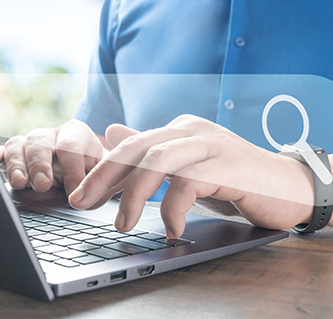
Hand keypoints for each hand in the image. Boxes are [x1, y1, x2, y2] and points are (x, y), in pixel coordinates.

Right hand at [0, 119, 107, 195]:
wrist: (86, 168)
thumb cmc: (96, 171)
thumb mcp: (105, 173)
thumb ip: (100, 181)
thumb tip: (88, 197)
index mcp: (77, 134)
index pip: (71, 147)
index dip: (72, 170)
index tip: (75, 193)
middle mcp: (51, 135)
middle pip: (40, 143)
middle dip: (41, 164)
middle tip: (43, 185)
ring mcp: (31, 144)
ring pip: (18, 146)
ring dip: (17, 165)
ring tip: (20, 183)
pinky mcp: (15, 155)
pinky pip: (2, 152)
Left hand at [69, 114, 316, 237]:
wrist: (285, 185)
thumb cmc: (232, 179)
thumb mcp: (187, 166)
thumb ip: (152, 150)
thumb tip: (113, 132)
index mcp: (178, 131)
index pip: (130, 145)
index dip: (102, 170)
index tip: (82, 195)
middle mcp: (191, 131)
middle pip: (137, 148)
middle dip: (105, 178)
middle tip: (83, 204)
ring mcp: (211, 145)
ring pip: (158, 161)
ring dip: (134, 195)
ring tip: (123, 224)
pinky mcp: (228, 165)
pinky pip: (190, 183)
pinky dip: (175, 209)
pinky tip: (173, 230)